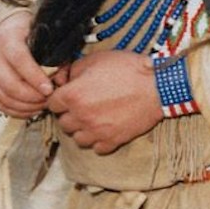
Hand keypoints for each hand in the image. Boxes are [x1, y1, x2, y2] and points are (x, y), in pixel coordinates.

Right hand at [0, 12, 54, 116]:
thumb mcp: (46, 38)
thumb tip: (60, 81)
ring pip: (4, 97)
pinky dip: (17, 111)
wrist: (10, 30)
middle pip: (9, 84)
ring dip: (26, 106)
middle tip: (48, 99)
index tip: (49, 89)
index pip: (19, 60)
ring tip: (42, 105)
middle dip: (32, 97)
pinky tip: (32, 109)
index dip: (35, 77)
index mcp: (8, 38)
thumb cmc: (31, 33)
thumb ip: (56, 58)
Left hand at [47, 50, 162, 153]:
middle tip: (84, 106)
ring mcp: (97, 131)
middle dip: (71, 115)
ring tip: (94, 120)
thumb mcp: (96, 59)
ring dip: (83, 130)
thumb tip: (64, 79)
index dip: (60, 98)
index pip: (52, 104)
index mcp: (72, 95)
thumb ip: (73, 70)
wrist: (157, 85)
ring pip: (78, 139)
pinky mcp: (113, 141)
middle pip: (63, 123)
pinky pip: (97, 149)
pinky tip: (106, 129)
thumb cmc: (127, 69)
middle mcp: (80, 116)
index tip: (70, 95)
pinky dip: (99, 141)